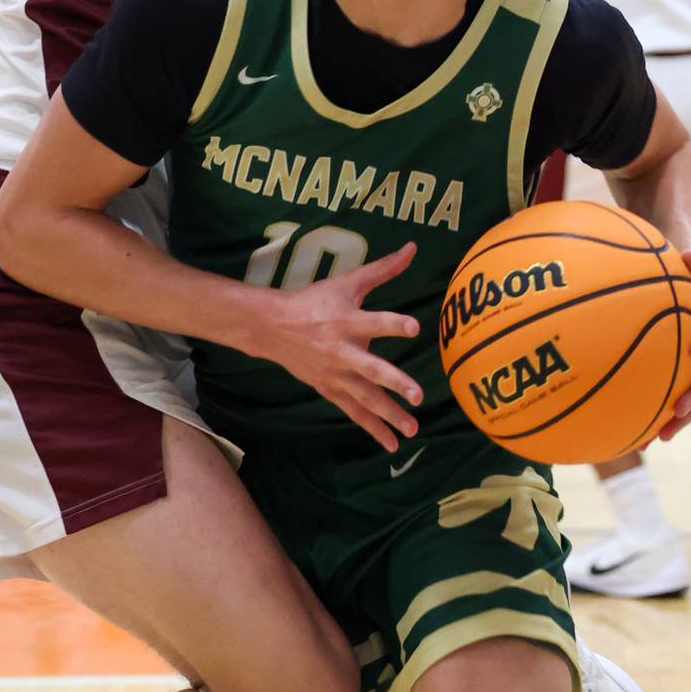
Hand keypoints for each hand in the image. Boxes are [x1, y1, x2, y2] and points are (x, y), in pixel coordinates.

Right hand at [250, 242, 423, 453]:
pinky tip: (392, 443)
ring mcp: (334, 374)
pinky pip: (354, 412)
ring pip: (364, 398)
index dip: (393, 323)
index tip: (414, 327)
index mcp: (346, 320)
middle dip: (394, 382)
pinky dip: (372, 428)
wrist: (273, 327)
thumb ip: (383, 268)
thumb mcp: (347, 282)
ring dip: (389, 415)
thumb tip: (414, 247)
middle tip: (417, 395)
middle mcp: (341, 350)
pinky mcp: (329, 389)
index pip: (373, 321)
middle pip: (370, 369)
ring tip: (413, 429)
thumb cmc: (316, 300)